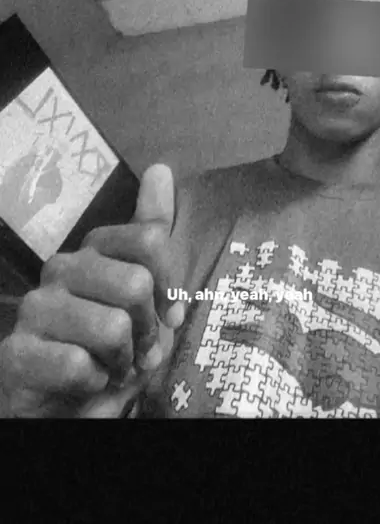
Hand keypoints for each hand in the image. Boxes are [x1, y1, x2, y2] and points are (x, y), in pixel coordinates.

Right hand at [0, 164, 184, 417]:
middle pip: (136, 284)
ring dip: (123, 361)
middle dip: (148, 330)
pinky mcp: (15, 353)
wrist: (66, 403)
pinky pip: (77, 364)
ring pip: (112, 327)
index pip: (150, 240)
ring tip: (112, 367)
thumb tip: (160, 169)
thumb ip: (151, 231)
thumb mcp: (144, 291)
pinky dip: (94, 383)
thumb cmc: (109, 347)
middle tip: (137, 349)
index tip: (167, 314)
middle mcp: (61, 268)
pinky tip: (85, 381)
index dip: (171, 285)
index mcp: (92, 250)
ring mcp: (35, 308)